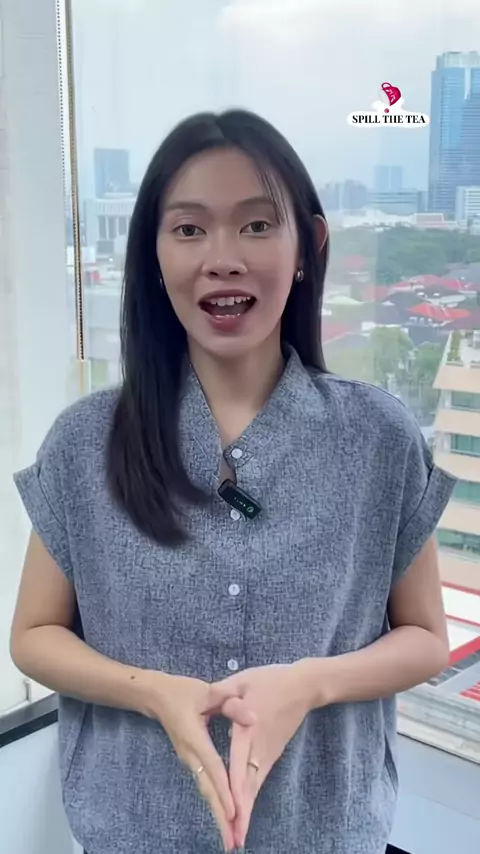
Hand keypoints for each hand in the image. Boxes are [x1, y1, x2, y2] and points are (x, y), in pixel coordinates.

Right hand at [142, 671, 254, 851]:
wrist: (156, 696)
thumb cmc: (182, 692)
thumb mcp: (207, 692)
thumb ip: (229, 703)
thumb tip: (253, 717)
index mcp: (194, 738)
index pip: (213, 767)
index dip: (224, 789)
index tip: (233, 812)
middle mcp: (190, 755)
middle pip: (207, 789)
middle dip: (220, 816)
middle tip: (232, 843)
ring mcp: (189, 760)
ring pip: (205, 791)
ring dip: (217, 814)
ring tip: (230, 839)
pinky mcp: (191, 761)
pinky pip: (204, 785)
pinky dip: (214, 802)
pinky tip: (223, 816)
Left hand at [212, 663, 311, 848]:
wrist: (303, 687)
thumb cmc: (270, 681)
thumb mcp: (244, 681)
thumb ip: (224, 693)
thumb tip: (209, 701)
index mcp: (249, 728)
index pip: (239, 763)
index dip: (234, 789)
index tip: (230, 813)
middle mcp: (259, 747)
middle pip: (249, 786)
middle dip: (240, 815)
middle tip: (233, 842)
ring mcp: (268, 754)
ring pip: (254, 788)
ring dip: (246, 813)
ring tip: (237, 838)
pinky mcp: (272, 755)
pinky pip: (258, 781)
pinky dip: (250, 800)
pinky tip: (243, 817)